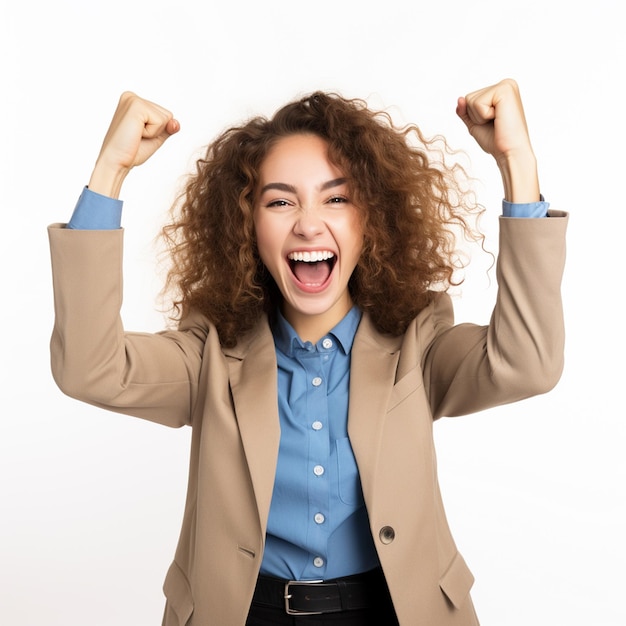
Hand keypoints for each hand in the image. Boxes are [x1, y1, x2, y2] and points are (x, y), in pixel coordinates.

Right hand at [88, 92, 179, 197]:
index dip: (158, 131)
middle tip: (137, 137)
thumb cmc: (132, 151)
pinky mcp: (135, 106)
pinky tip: (136, 134)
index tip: (139, 136)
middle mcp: (132, 97)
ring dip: (154, 132)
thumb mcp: (155, 137)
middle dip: (157, 131)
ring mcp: (133, 99)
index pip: (165, 115)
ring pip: (166, 118)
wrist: (116, 162)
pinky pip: (161, 121)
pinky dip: (152, 133)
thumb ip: (168, 127)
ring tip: (136, 135)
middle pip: (167, 115)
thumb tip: (176, 122)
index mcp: (134, 102)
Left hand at [456, 78, 539, 202]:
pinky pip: (477, 103)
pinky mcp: (505, 90)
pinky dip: (483, 116)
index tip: (492, 123)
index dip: (474, 117)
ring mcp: (506, 85)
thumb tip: (459, 99)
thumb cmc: (496, 140)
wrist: (510, 152)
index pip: (470, 99)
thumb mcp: (476, 124)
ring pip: (471, 100)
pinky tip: (498, 119)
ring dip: (479, 117)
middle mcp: (505, 84)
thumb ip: (465, 111)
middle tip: (495, 124)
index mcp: (501, 91)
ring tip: (497, 121)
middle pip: (469, 98)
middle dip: (476, 116)